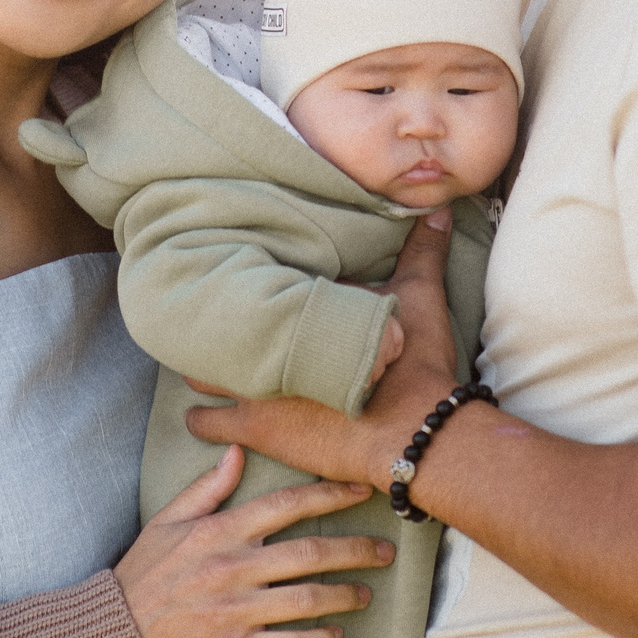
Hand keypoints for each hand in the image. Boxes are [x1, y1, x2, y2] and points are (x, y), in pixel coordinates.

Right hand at [113, 444, 394, 637]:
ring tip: (365, 594)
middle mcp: (233, 567)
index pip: (287, 504)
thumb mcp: (167, 522)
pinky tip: (334, 636)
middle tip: (385, 550)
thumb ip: (206, 487)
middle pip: (310, 552)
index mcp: (219, 531)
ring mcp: (235, 611)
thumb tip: (238, 452)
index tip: (363, 489)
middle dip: (355, 549)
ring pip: (308, 599)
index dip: (331, 494)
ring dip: (345, 595)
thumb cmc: (141, 576)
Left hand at [190, 211, 465, 490]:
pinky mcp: (256, 428)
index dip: (238, 282)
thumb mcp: (421, 297)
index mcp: (298, 303)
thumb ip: (424, 251)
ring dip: (201, 368)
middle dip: (214, 323)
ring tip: (205, 364)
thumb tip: (439, 208)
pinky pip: (203, 422)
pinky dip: (201, 419)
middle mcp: (268, 340)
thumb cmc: (413, 362)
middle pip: (216, 322)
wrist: (413, 429)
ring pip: (198, 371)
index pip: (250, 283)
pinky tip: (205, 416)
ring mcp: (255, 385)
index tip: (226, 275)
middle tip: (214, 321)